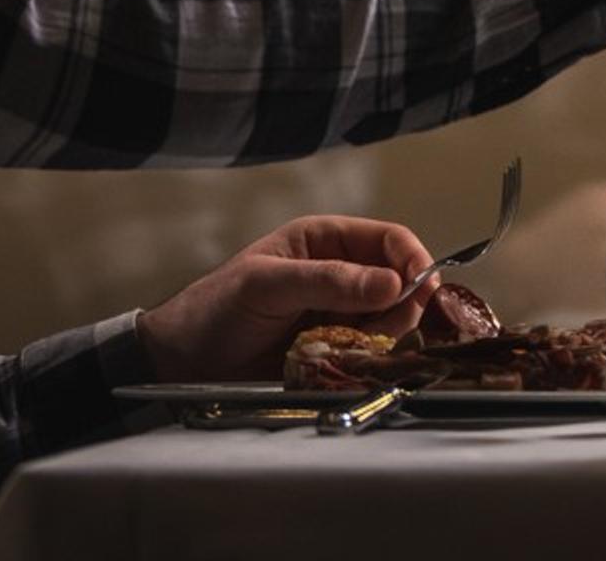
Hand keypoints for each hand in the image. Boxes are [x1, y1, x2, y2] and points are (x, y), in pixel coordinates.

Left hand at [137, 215, 436, 382]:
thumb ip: (328, 281)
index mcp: (324, 242)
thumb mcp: (268, 285)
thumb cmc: (215, 310)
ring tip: (356, 348)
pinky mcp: (334, 351)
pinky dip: (370, 360)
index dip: (412, 260)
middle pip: (399, 284)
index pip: (389, 240)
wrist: (182, 364)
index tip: (422, 289)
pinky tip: (352, 364)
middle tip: (383, 329)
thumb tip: (392, 282)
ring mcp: (337, 315)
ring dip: (385, 336)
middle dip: (401, 306)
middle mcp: (339, 275)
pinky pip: (370, 353)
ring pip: (390, 322)